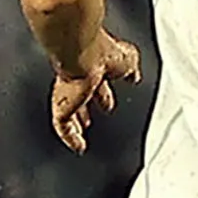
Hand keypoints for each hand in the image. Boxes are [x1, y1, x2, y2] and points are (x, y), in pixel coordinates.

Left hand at [49, 30, 140, 152]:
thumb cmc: (102, 50)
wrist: (81, 50)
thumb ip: (131, 70)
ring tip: (79, 143)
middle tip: (87, 123)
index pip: (97, 84)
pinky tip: (78, 147)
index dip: (103, 95)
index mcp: (93, 67)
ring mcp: (68, 93)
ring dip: (75, 129)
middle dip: (84, 112)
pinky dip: (70, 138)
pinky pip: (63, 126)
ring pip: (68, 114)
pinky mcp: (62, 104)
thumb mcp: (128, 60)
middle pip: (80, 100)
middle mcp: (77, 80)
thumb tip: (135, 76)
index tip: (107, 105)